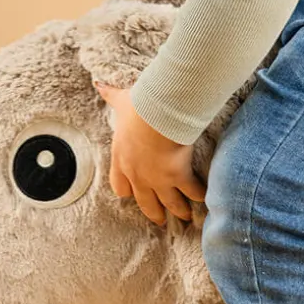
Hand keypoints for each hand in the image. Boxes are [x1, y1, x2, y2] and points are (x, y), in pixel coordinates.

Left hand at [95, 81, 206, 226]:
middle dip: (153, 212)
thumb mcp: (120, 101)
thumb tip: (99, 84)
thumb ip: (110, 95)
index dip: (128, 191)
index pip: (120, 186)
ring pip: (169, 204)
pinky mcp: (177, 177)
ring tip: (185, 217)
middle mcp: (138, 174)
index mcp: (121, 158)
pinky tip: (204, 199)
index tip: (133, 194)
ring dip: (178, 211)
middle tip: (160, 220)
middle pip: (145, 203)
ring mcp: (157, 179)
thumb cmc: (139, 107)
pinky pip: (190, 192)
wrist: (157, 114)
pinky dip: (198, 196)